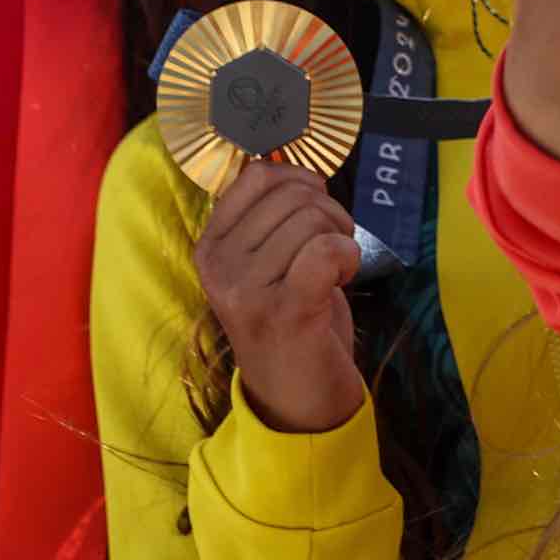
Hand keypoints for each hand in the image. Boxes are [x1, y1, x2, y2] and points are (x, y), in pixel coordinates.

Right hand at [192, 160, 365, 433]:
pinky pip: (324, 250)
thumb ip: (273, 215)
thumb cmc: (292, 318)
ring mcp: (246, 290)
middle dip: (329, 210)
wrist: (297, 398)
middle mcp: (219, 266)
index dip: (299, 180)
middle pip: (291, 194)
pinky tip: (343, 277)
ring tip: (334, 268)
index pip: (255, 175)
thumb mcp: (267, 263)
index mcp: (211, 246)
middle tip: (333, 246)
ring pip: (312, 219)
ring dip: (341, 237)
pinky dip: (347, 255)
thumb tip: (292, 160)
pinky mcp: (282, 311)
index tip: (315, 210)